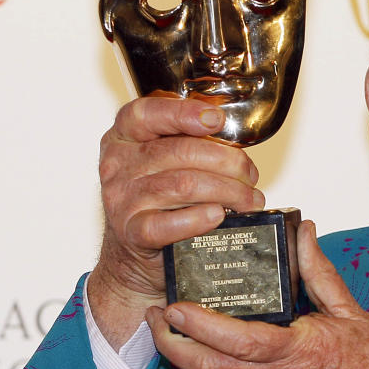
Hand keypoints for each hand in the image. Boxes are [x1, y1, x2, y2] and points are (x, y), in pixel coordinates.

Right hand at [89, 95, 264, 344]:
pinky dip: (199, 218)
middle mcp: (118, 165)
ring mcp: (122, 200)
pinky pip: (169, 223)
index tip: (216, 119)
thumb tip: (236, 142)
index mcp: (124, 138)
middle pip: (179, 152)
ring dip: (227, 191)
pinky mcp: (133, 232)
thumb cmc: (156, 202)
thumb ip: (188, 144)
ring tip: (249, 200)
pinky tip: (219, 216)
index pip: (146, 113)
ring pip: (183, 185)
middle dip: (226, 161)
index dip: (183, 113)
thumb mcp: (162, 163)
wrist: (133, 255)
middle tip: (250, 175)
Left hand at [145, 221, 368, 368]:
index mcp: (298, 353)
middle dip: (172, 344)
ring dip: (185, 359)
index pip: (237, 341)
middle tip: (155, 315)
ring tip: (168, 331)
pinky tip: (204, 354)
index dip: (200, 325)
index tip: (174, 305)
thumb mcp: (354, 314)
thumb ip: (319, 274)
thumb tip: (302, 234)